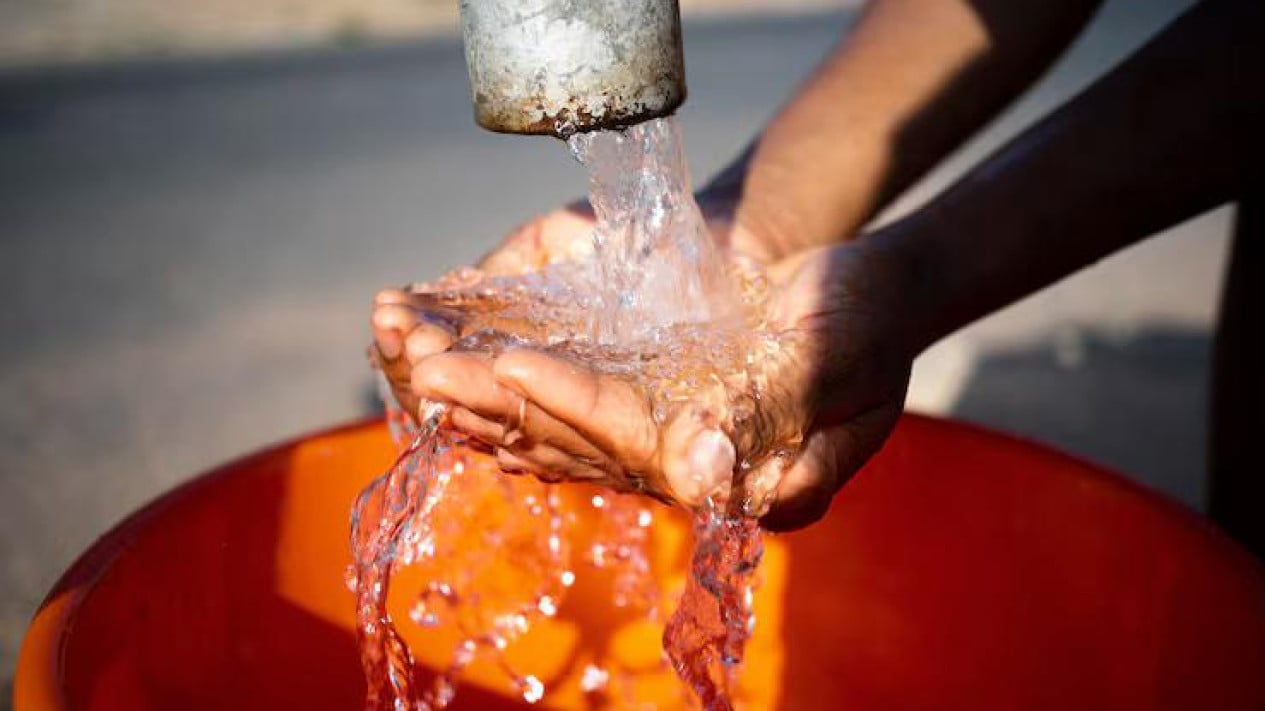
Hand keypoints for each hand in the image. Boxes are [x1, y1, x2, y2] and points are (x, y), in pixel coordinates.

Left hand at [385, 234, 916, 529]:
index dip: (576, 406)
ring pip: (570, 437)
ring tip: (422, 377)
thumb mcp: (834, 354)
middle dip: (506, 410)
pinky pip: (578, 418)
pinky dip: (523, 399)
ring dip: (495, 407)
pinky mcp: (657, 418)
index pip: (645, 448)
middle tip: (428, 373)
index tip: (511, 365)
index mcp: (754, 483)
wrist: (872, 292)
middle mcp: (704, 481)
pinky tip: (468, 386)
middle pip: (589, 451)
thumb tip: (700, 465)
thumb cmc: (869, 316)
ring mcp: (676, 452)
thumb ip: (771, 410)